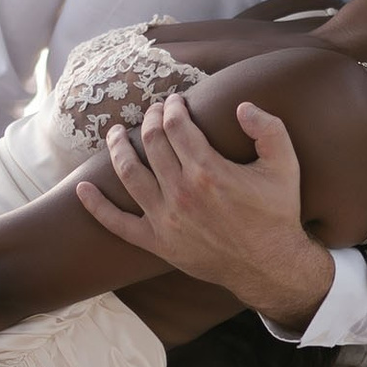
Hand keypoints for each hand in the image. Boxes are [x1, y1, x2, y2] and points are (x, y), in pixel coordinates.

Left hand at [76, 94, 335, 333]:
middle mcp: (182, 193)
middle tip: (154, 112)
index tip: (176, 101)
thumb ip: (268, 128)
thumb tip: (241, 105)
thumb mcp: (285, 165)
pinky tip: (82, 189)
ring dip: (118, 148)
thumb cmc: (277, 212)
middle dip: (150, 120)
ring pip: (128, 174)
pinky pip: (117, 224)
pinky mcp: (157, 242)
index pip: (177, 126)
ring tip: (116, 133)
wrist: (269, 266)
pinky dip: (96, 207)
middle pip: (152, 143)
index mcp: (209, 171)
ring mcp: (165, 220)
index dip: (173, 107)